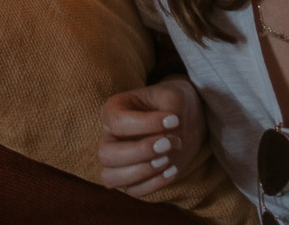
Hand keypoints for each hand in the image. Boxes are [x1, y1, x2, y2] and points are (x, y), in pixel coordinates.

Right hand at [99, 76, 204, 196]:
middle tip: (168, 144)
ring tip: (168, 160)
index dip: (147, 124)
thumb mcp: (174, 98)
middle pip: (106, 154)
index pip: (118, 122)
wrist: (182, 120)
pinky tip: (172, 170)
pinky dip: (153, 184)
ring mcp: (117, 160)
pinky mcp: (132, 178)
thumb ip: (171, 113)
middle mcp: (108, 137)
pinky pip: (133, 191)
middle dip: (139, 152)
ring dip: (142, 172)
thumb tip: (169, 138)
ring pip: (110, 177)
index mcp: (112, 110)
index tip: (174, 120)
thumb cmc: (171, 104)